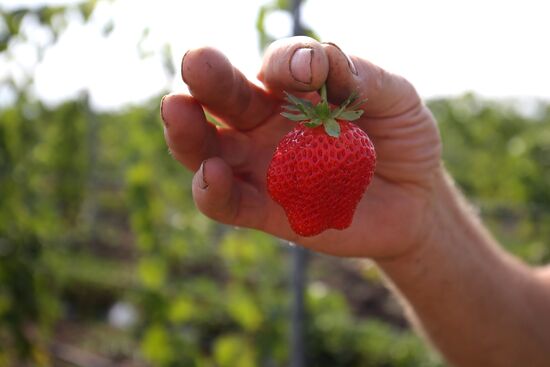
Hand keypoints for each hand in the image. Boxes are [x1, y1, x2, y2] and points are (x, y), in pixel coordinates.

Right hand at [160, 36, 440, 258]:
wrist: (415, 200)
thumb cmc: (402, 138)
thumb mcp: (396, 98)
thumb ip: (359, 75)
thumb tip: (313, 60)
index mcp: (297, 89)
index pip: (278, 65)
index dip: (287, 63)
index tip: (309, 71)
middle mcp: (269, 123)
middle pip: (226, 99)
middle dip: (208, 79)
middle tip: (197, 62)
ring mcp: (262, 167)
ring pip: (209, 149)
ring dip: (189, 132)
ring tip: (178, 112)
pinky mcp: (266, 211)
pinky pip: (228, 203)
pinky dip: (211, 191)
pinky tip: (211, 177)